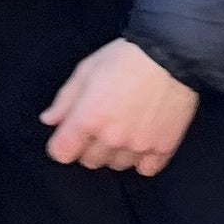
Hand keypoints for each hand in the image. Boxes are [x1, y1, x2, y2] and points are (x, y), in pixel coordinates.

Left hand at [42, 38, 200, 176]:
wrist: (173, 54)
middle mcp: (112, 137)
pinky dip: (142, 159)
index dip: (63, 143)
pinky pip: (145, 169)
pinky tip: (143, 139)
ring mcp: (139, 145)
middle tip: (102, 123)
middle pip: (89, 161)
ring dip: (116, 152)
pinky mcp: (163, 148)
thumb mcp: (87, 69)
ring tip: (125, 128)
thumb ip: (65, 100)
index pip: (61, 153)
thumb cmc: (127, 57)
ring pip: (117, 165)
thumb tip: (49, 120)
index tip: (70, 134)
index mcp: (89, 117)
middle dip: (90, 145)